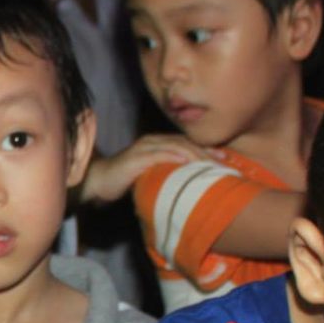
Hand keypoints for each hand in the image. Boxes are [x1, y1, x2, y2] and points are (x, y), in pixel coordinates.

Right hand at [80, 132, 214, 203]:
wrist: (99, 181)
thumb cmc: (126, 180)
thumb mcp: (152, 174)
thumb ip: (168, 172)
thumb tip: (189, 182)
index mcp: (158, 142)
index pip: (187, 144)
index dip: (206, 150)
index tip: (224, 160)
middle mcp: (153, 140)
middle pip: (185, 143)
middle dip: (205, 153)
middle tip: (222, 164)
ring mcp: (144, 147)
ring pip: (175, 147)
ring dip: (195, 155)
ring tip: (210, 165)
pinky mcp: (136, 157)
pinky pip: (158, 154)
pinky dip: (174, 157)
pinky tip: (187, 162)